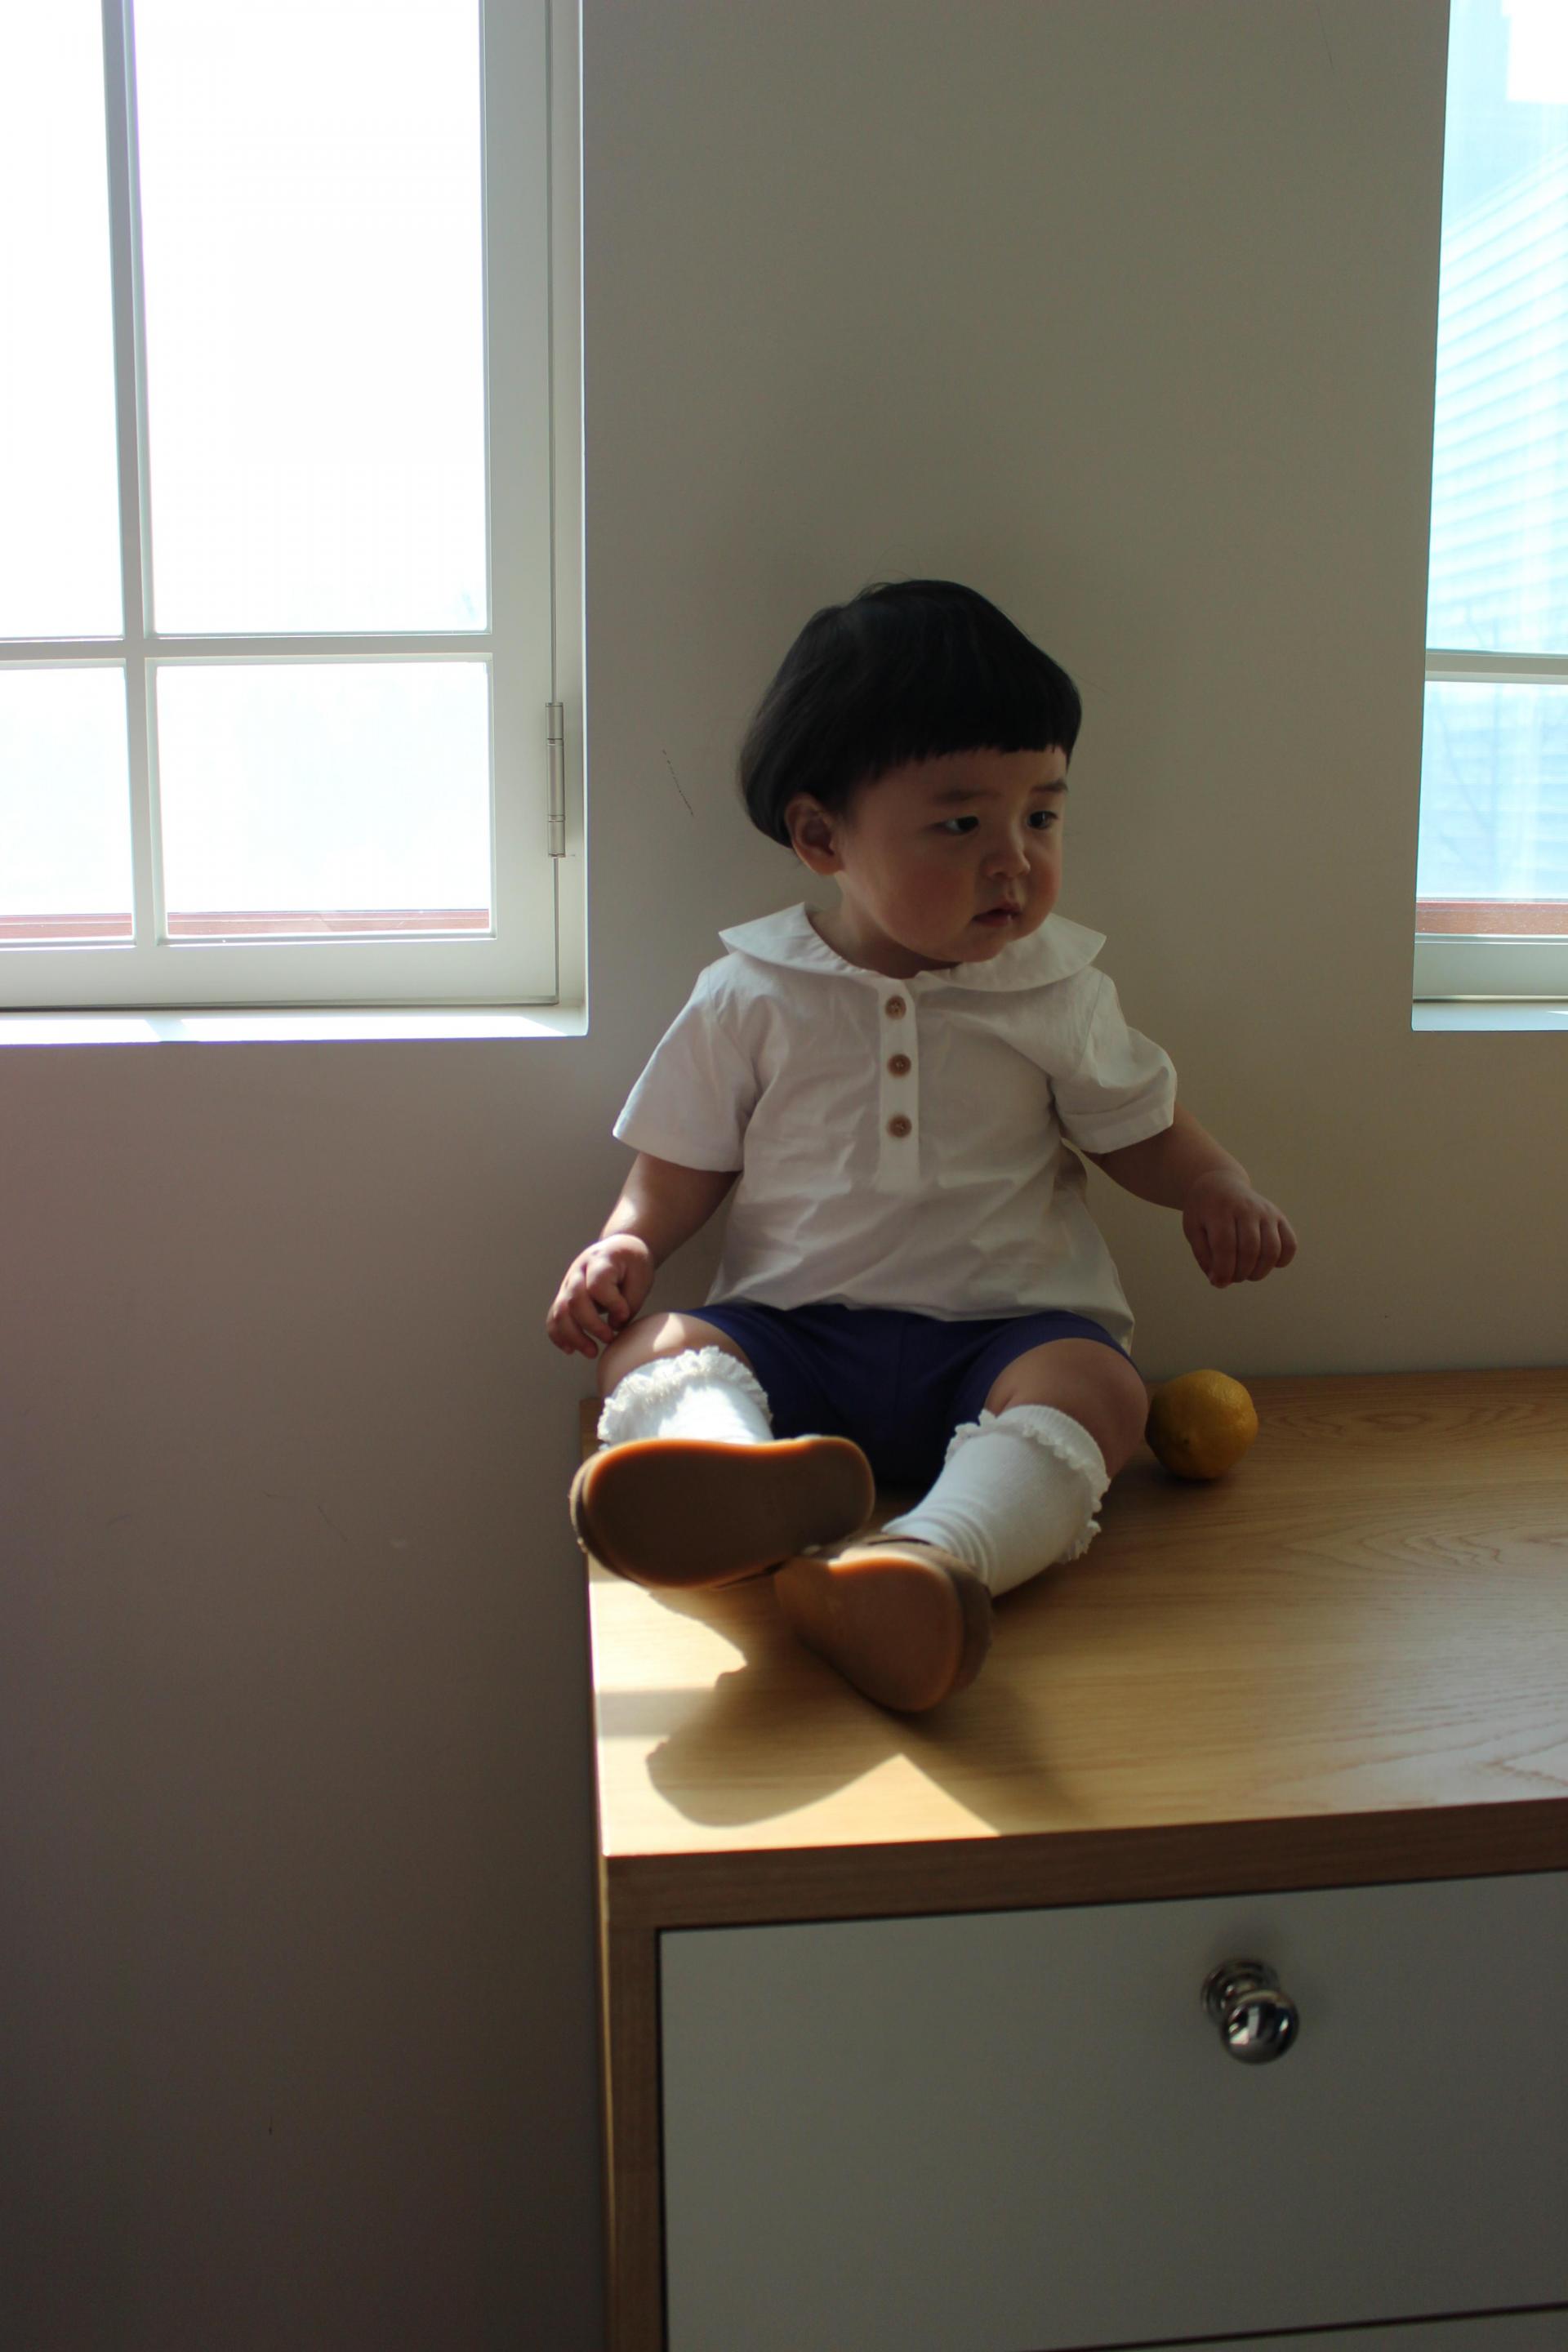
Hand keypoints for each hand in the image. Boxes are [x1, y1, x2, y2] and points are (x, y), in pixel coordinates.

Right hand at [545, 1234, 655, 1357]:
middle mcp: (579, 1270)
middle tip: (609, 1339)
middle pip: (574, 1300)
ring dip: (573, 1336)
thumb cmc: (632, 1264)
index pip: (598, 1285)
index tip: (626, 1314)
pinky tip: (570, 1350)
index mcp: (601, 1260)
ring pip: (560, 1311)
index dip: (612, 1304)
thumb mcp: (641, 1277)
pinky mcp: (564, 1296)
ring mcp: (568, 1283)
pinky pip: (553, 1317)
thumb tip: (613, 1326)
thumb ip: (630, 1302)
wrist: (619, 1249)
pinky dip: (558, 1335)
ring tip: (592, 1352)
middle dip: (591, 1325)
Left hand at [1182, 1171, 1297, 1287]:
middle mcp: (1246, 1208)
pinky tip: (1266, 1263)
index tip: (1218, 1283)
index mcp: (1220, 1210)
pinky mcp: (1279, 1216)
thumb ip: (1203, 1255)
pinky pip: (1290, 1244)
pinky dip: (1282, 1261)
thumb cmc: (1204, 1211)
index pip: (1225, 1245)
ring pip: (1272, 1249)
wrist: (1220, 1184)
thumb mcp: (1193, 1229)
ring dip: (1260, 1271)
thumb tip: (1220, 1282)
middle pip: (1250, 1250)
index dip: (1223, 1270)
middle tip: (1232, 1277)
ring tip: (1247, 1273)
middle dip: (1240, 1273)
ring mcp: (1266, 1212)